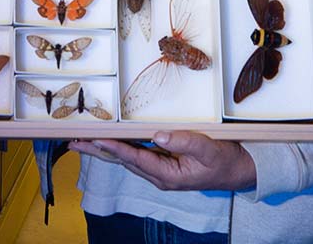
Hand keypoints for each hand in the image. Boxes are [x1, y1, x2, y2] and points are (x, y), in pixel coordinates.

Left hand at [70, 131, 255, 191]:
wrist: (238, 171)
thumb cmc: (225, 160)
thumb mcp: (208, 148)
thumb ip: (184, 142)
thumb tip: (157, 135)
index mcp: (168, 175)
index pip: (135, 159)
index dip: (115, 148)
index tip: (96, 139)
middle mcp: (159, 176)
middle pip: (122, 161)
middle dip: (97, 152)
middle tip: (73, 143)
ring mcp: (160, 172)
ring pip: (126, 160)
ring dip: (104, 151)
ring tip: (82, 143)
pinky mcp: (163, 165)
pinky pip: (136, 156)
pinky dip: (119, 149)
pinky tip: (109, 143)